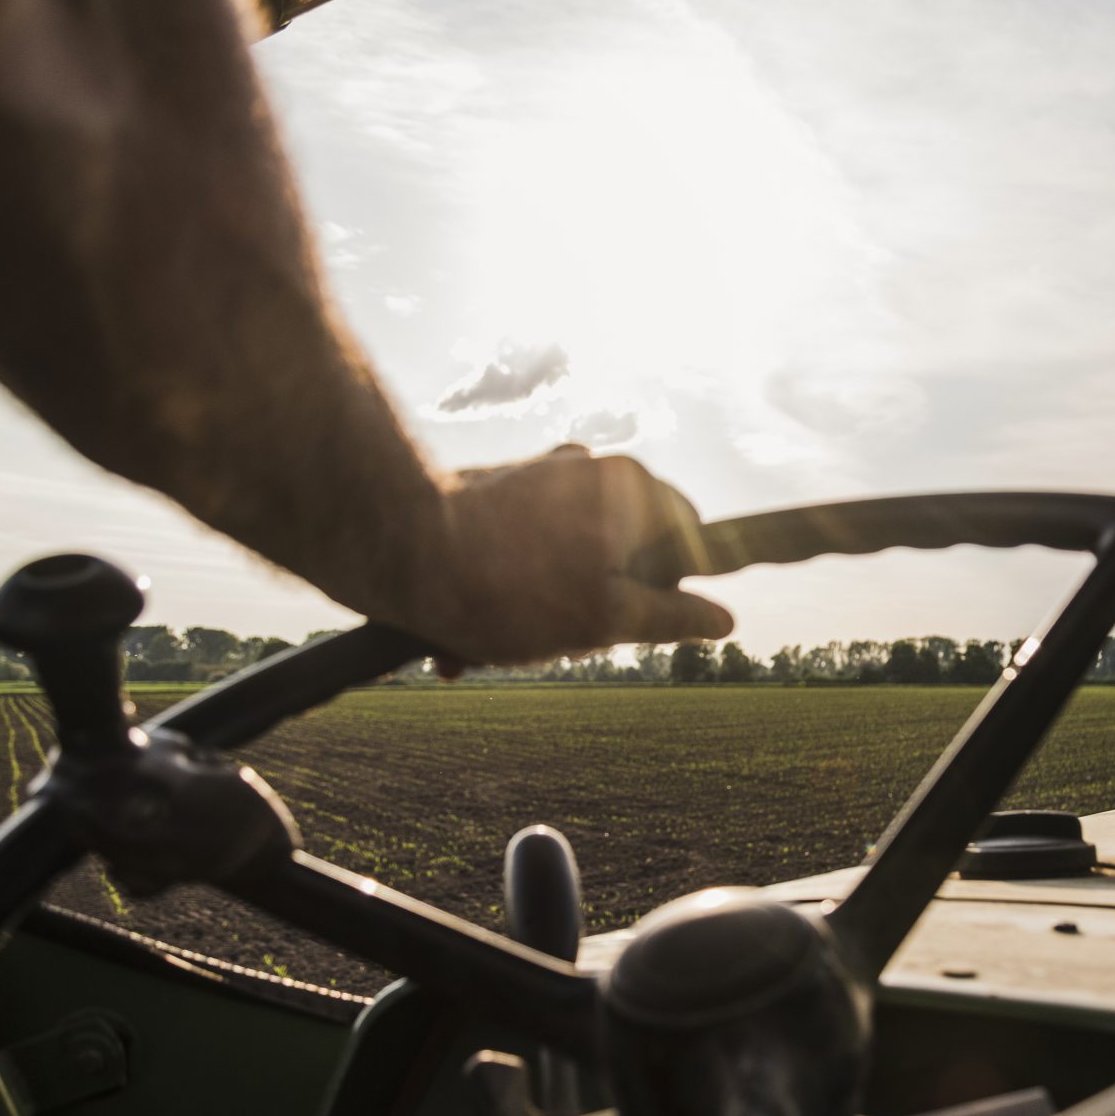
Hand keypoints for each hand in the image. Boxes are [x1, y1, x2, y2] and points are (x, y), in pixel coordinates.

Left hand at [425, 444, 732, 675]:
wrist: (391, 546)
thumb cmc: (505, 588)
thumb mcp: (603, 618)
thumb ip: (670, 618)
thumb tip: (722, 620)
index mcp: (630, 487)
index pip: (689, 536)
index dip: (672, 591)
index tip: (636, 625)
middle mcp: (588, 467)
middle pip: (625, 550)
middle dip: (596, 605)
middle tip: (557, 648)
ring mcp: (540, 476)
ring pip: (571, 557)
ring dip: (545, 608)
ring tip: (493, 648)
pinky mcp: (496, 492)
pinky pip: (527, 549)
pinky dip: (509, 589)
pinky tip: (466, 635)